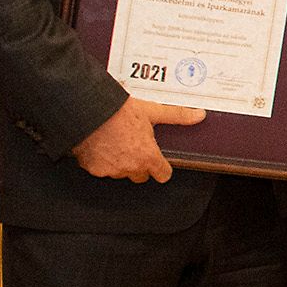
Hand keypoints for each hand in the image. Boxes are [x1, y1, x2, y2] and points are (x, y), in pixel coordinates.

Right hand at [76, 97, 202, 180]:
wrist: (88, 111)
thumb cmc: (119, 112)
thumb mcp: (151, 111)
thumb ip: (177, 115)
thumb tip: (198, 115)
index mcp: (148, 157)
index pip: (163, 175)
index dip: (162, 168)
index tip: (159, 163)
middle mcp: (131, 167)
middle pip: (141, 175)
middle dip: (140, 164)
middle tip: (135, 146)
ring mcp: (111, 170)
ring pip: (121, 172)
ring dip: (120, 162)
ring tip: (117, 143)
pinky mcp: (93, 169)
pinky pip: (101, 169)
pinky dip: (101, 161)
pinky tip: (101, 146)